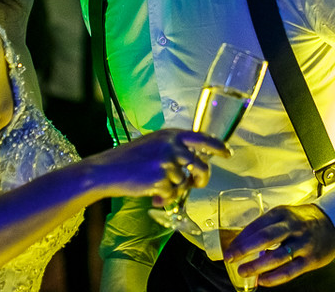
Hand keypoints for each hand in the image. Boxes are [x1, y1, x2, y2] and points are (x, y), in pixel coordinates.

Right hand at [103, 130, 228, 205]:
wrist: (107, 170)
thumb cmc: (130, 159)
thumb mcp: (154, 143)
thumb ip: (174, 148)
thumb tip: (194, 164)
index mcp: (171, 135)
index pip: (202, 138)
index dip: (218, 147)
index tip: (227, 153)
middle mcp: (172, 146)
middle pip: (201, 166)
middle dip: (202, 179)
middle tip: (198, 184)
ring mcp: (167, 163)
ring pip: (185, 183)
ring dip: (175, 190)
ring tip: (158, 189)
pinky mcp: (161, 180)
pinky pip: (173, 194)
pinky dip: (165, 198)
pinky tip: (153, 196)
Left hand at [223, 203, 334, 286]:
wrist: (333, 223)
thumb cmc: (302, 220)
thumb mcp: (284, 215)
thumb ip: (266, 226)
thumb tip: (240, 242)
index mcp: (282, 213)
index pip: (257, 225)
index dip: (240, 238)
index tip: (228, 249)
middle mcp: (292, 226)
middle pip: (265, 237)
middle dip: (244, 248)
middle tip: (230, 258)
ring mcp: (303, 243)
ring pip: (277, 256)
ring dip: (257, 265)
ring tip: (243, 271)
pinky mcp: (311, 259)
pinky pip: (290, 271)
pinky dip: (274, 277)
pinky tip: (262, 280)